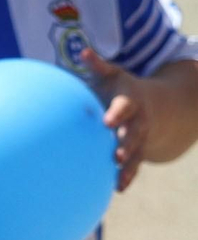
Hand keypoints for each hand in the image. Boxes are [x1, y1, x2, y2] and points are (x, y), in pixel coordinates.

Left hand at [83, 47, 148, 190]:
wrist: (155, 104)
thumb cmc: (121, 88)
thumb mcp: (113, 74)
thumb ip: (98, 65)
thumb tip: (83, 51)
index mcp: (130, 100)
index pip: (124, 106)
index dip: (117, 113)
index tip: (106, 121)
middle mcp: (138, 120)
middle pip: (134, 133)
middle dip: (126, 143)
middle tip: (116, 154)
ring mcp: (140, 137)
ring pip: (137, 152)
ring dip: (128, 164)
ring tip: (118, 177)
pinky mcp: (138, 150)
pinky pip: (135, 165)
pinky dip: (127, 176)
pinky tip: (117, 188)